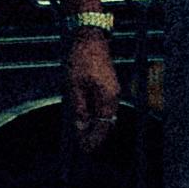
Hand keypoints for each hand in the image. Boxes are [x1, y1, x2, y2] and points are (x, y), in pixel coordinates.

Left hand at [63, 33, 122, 152]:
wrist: (89, 37)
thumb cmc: (81, 60)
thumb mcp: (74, 86)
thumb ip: (79, 108)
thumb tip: (81, 127)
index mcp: (107, 98)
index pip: (104, 127)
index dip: (94, 140)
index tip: (85, 150)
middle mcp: (114, 96)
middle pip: (107, 123)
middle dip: (96, 135)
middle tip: (83, 146)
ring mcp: (113, 90)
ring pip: (106, 115)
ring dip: (96, 125)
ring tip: (83, 135)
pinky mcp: (109, 85)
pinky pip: (104, 106)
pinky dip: (97, 115)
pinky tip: (86, 117)